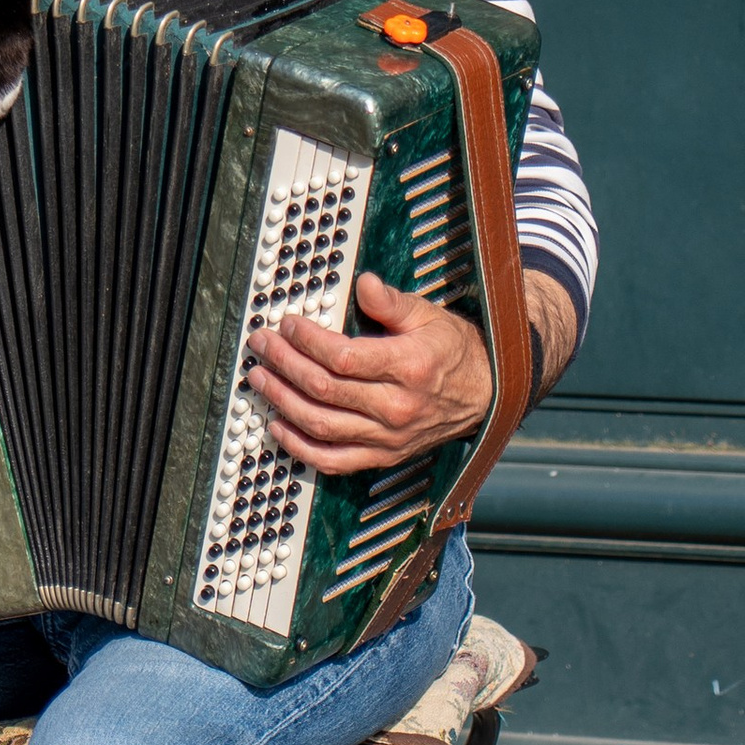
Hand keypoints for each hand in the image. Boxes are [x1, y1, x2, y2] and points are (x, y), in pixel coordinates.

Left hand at [248, 268, 578, 476]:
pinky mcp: (383, 456)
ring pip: (321, 424)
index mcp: (408, 367)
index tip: (287, 325)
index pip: (342, 357)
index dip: (306, 341)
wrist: (485, 395)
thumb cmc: (453, 351)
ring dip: (282, 401)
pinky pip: (333, 460)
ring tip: (259, 379)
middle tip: (261, 346)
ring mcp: (388, 437)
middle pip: (324, 389)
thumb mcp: (428, 315)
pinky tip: (279, 426)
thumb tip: (363, 284)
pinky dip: (300, 447)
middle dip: (284, 364)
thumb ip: (391, 302)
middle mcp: (397, 407)